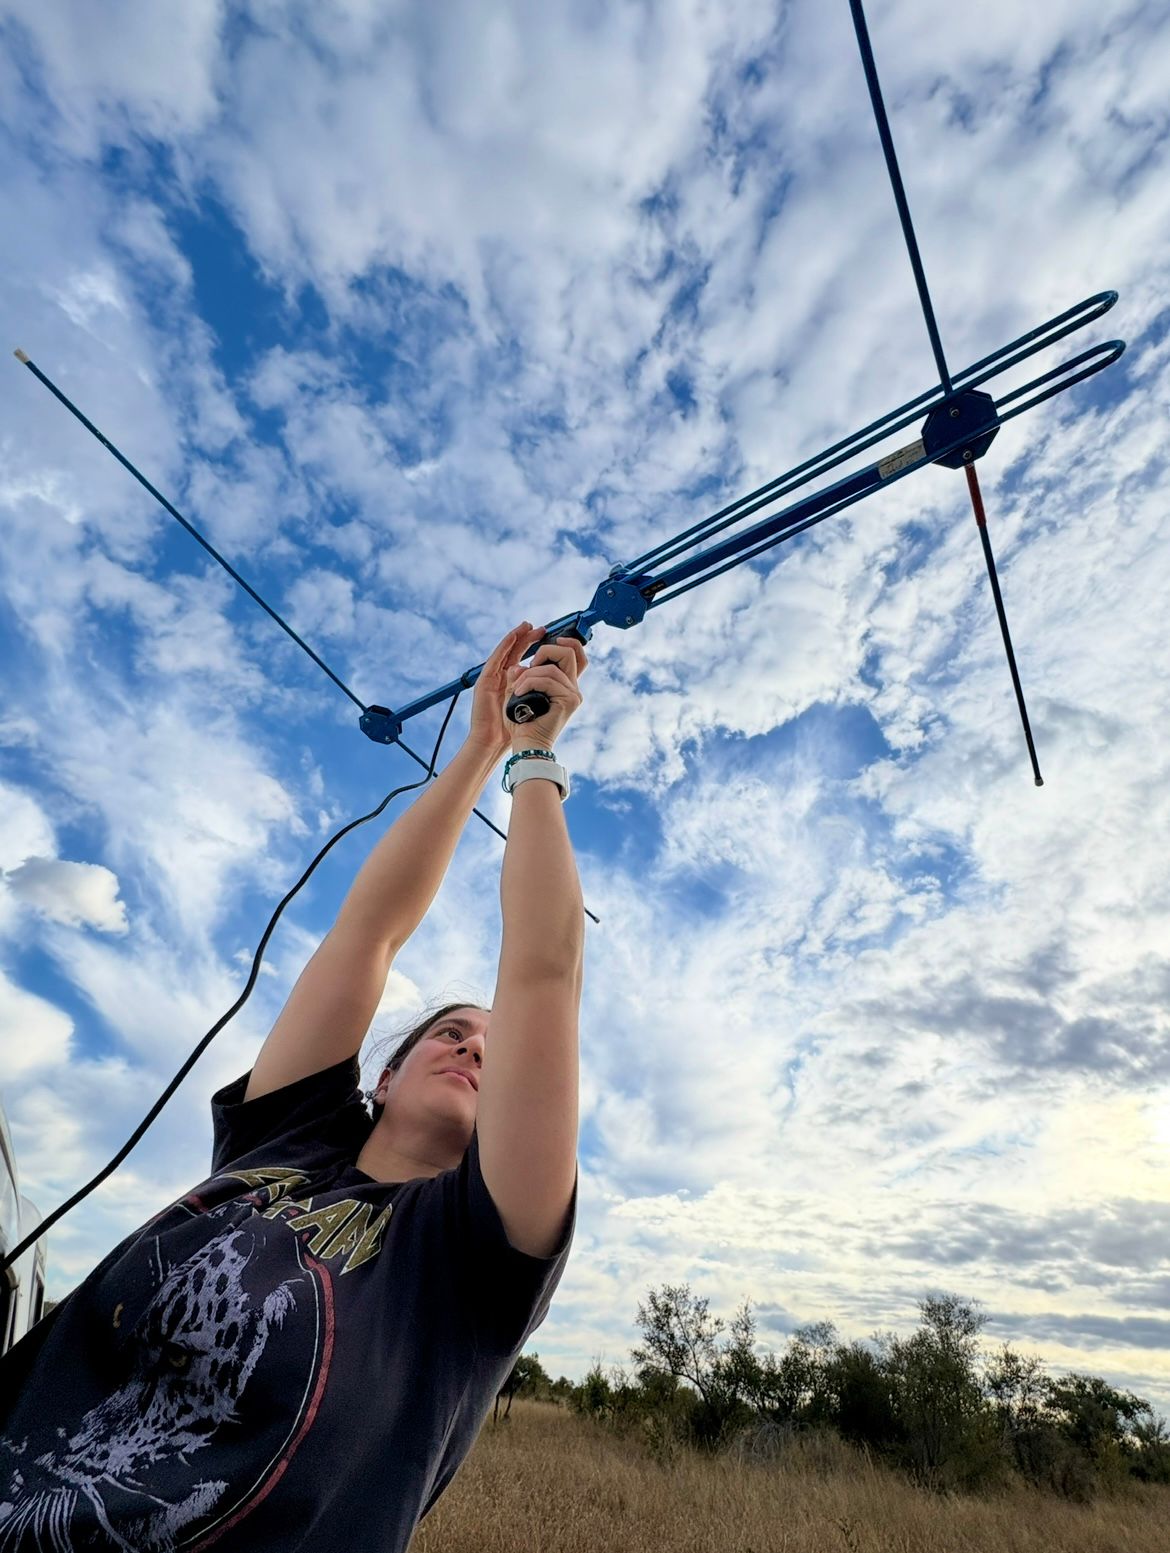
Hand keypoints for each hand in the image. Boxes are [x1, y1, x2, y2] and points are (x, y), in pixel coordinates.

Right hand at [462, 622, 549, 761]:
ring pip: (507, 651)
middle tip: (543, 629)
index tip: (552, 641)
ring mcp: (494, 677)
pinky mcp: (485, 680)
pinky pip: (496, 658)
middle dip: (530, 638)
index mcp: (516, 683)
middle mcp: (504, 677)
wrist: (493, 740)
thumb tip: (553, 676)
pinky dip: (505, 645)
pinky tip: (514, 635)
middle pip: (517, 651)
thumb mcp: (531, 704)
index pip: (528, 660)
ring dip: (518, 636)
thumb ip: (538, 689)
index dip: (537, 649)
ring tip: (528, 626)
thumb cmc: (513, 726)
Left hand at [506, 632, 587, 751]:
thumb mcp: (520, 691)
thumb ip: (522, 674)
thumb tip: (520, 664)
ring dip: (528, 675)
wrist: (526, 744)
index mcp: (565, 685)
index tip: (553, 638)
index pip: (577, 656)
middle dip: (544, 652)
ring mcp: (573, 695)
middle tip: (528, 668)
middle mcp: (573, 688)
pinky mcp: (569, 701)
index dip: (568, 642)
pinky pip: (548, 680)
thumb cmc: (521, 722)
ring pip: (551, 668)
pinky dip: (529, 683)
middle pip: (570, 652)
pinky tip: (519, 693)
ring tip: (517, 689)